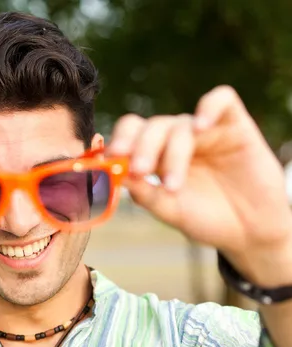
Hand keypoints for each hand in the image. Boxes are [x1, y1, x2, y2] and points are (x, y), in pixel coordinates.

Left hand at [107, 85, 291, 284]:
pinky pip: (222, 100)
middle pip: (151, 126)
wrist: (248, 233)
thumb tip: (117, 174)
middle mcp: (177, 138)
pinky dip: (209, 108)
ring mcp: (206, 130)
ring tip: (173, 185)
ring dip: (172, 153)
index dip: (119, 141)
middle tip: (138, 169)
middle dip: (141, 147)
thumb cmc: (205, 219)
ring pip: (180, 125)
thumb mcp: (169, 210)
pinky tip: (201, 127)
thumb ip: (144, 193)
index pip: (131, 133)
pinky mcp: (235, 126)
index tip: (112, 159)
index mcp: (155, 154)